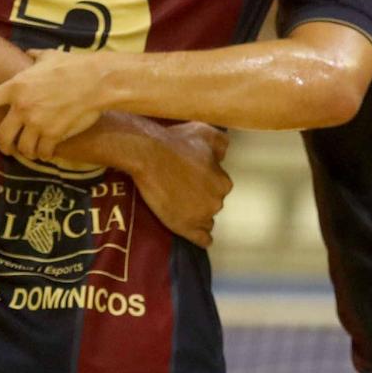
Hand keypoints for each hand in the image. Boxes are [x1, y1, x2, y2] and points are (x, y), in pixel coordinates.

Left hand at [0, 49, 111, 160]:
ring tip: (30, 150)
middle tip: (7, 147)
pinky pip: (42, 152)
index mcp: (15, 86)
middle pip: (1, 136)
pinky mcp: (53, 134)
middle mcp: (22, 107)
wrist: (96, 80)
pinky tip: (47, 152)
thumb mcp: (48, 56)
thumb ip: (33, 56)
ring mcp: (37, 122)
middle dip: (2, 145)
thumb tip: (27, 53)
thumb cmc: (73, 65)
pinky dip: (43, 154)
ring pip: (22, 148)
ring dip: (25, 152)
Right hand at [128, 122, 230, 248]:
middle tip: (180, 186)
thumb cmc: (176, 142)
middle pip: (212, 203)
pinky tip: (199, 237)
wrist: (147, 154)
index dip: (204, 180)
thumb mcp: (206, 132)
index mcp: (223, 182)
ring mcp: (201, 217)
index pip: (218, 185)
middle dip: (200, 196)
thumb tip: (223, 156)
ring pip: (206, 220)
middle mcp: (217, 201)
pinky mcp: (185, 228)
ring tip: (179, 205)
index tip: (190, 175)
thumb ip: (222, 145)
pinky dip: (201, 238)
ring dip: (197, 214)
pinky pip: (202, 240)